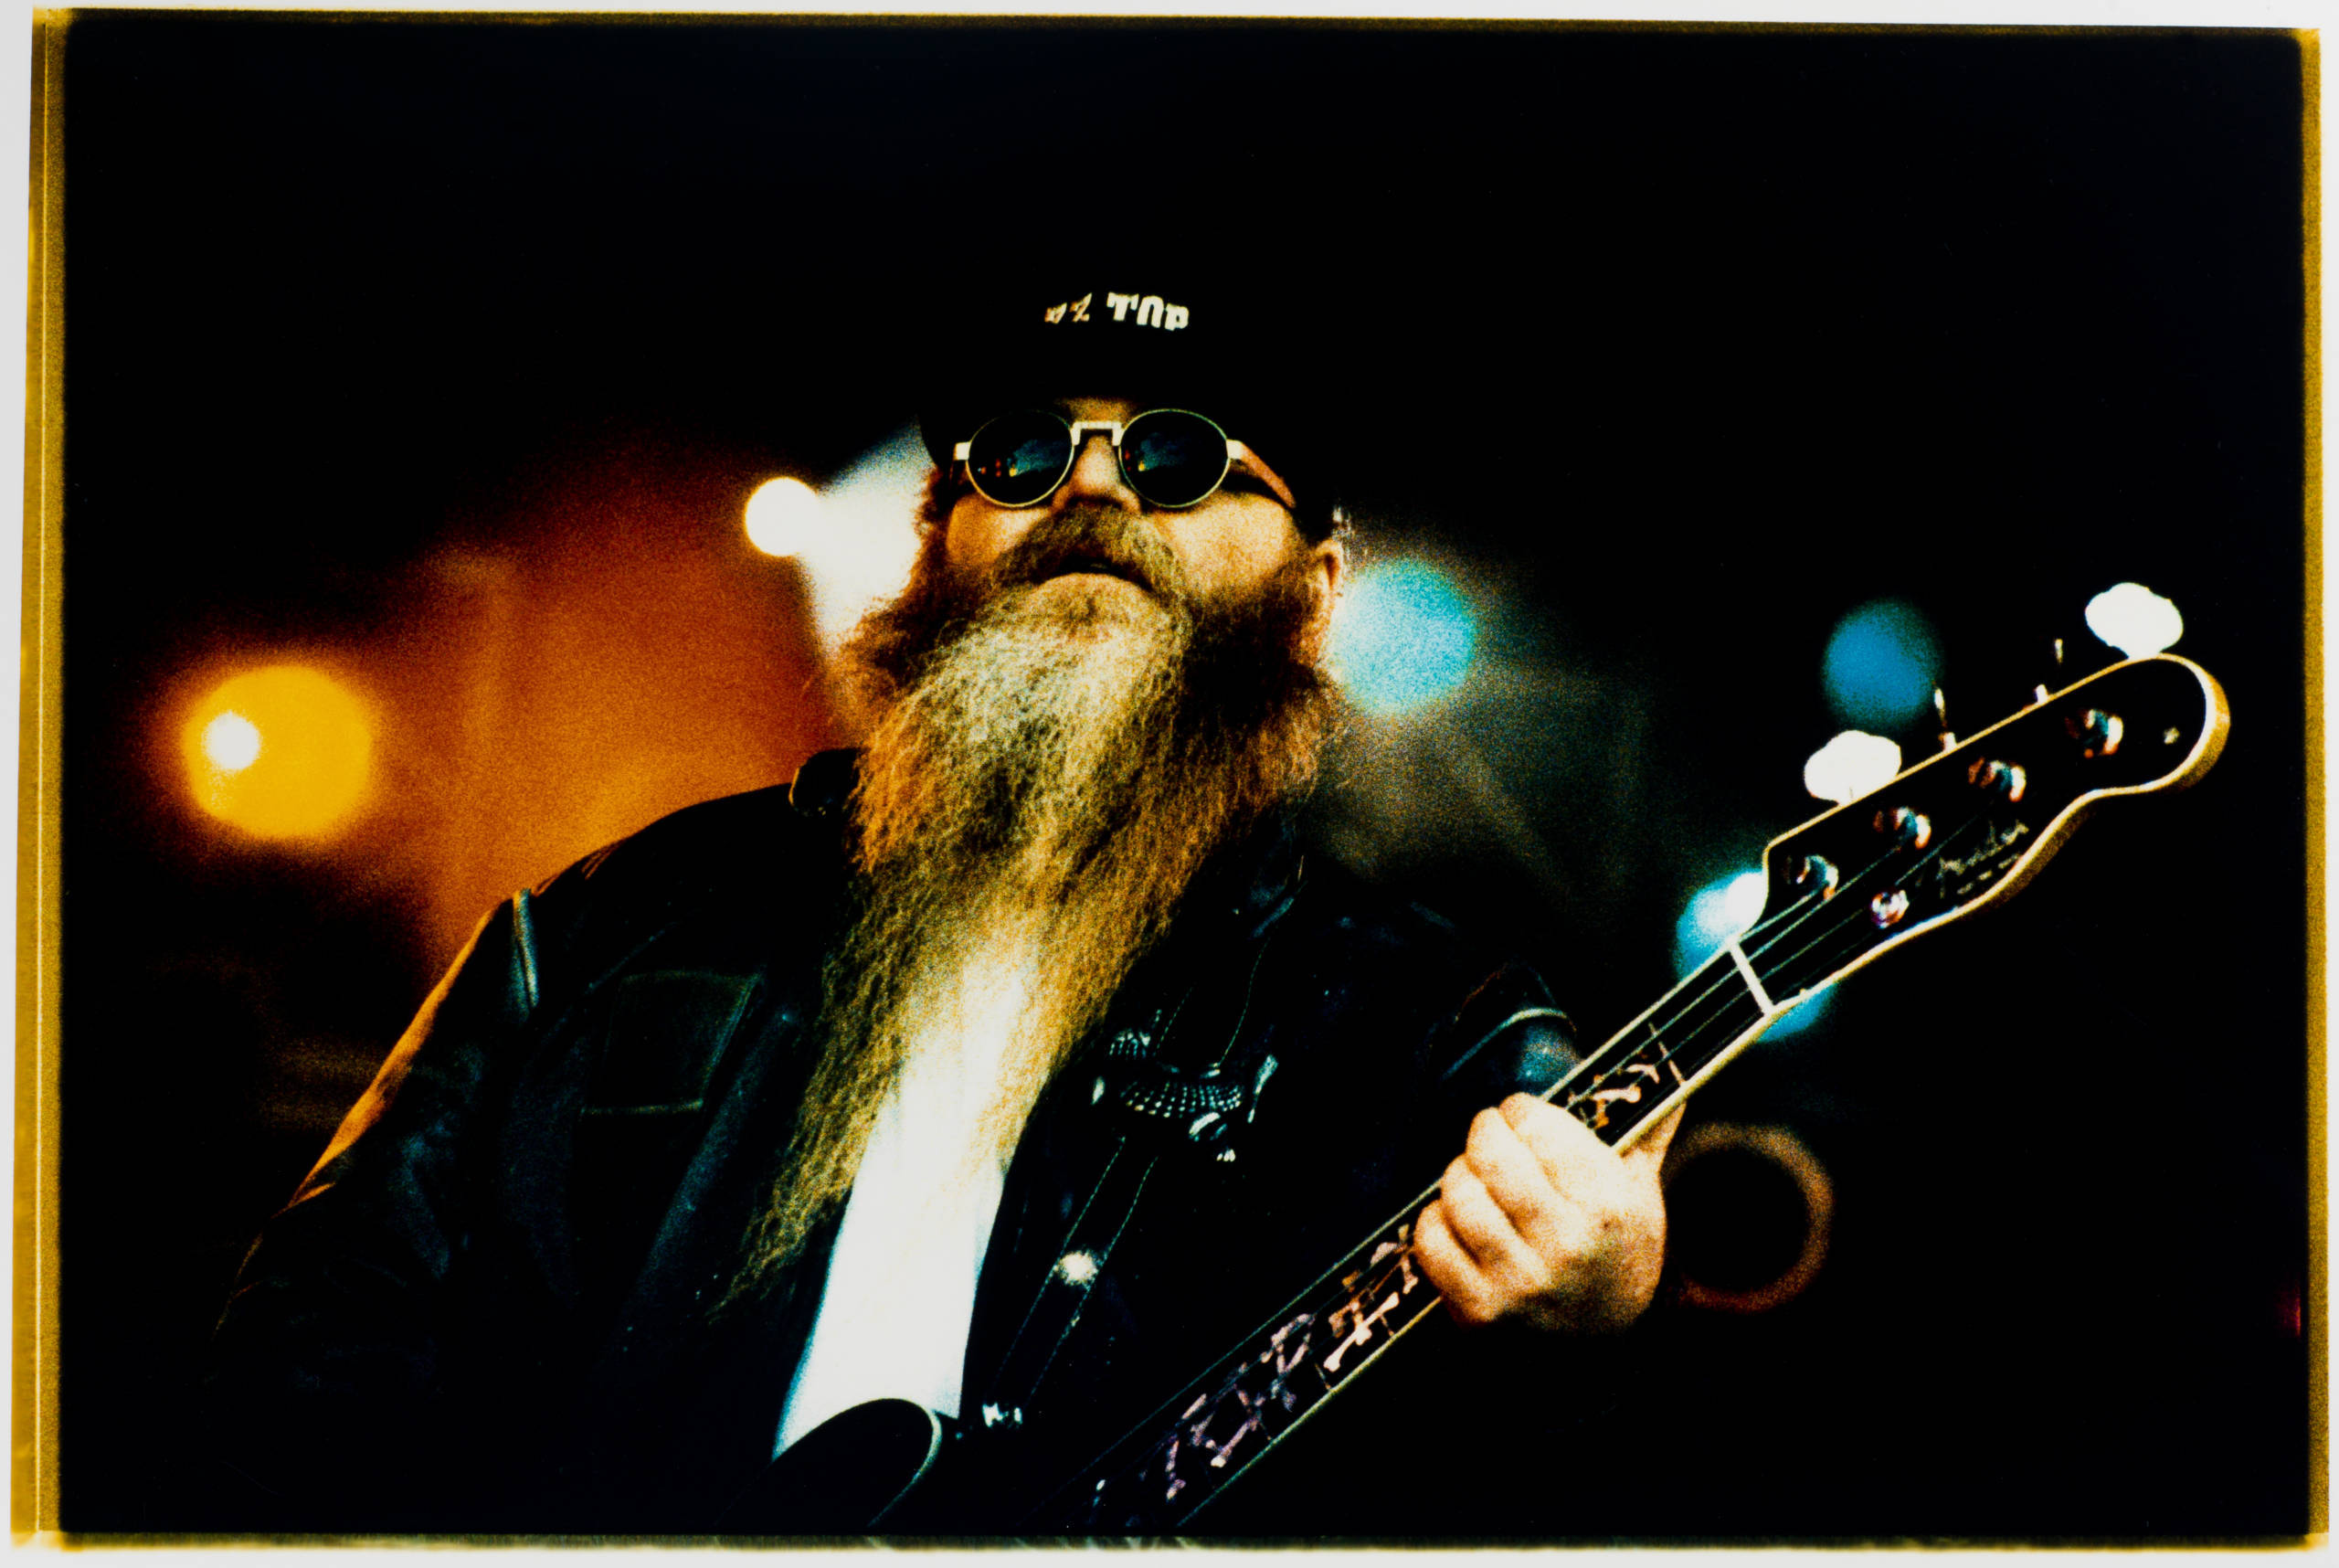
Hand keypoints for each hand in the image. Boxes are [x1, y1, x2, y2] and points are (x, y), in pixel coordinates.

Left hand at [1414, 1094, 1681, 1334]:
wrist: (1601, 1351)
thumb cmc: (1617, 1255)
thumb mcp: (1642, 1195)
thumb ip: (1650, 1132)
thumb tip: (1676, 1079)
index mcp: (1608, 1206)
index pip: (1538, 1125)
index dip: (1519, 1110)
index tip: (1518, 1115)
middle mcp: (1566, 1244)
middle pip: (1491, 1154)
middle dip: (1483, 1133)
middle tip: (1488, 1137)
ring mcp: (1521, 1282)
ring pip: (1457, 1193)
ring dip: (1458, 1175)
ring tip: (1474, 1178)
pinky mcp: (1480, 1313)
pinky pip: (1430, 1242)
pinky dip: (1434, 1221)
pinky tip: (1456, 1220)